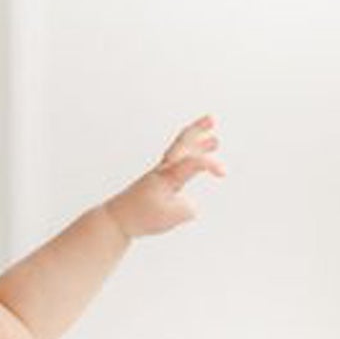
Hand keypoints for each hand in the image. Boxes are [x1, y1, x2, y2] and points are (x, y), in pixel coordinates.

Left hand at [106, 114, 226, 238]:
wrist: (116, 219)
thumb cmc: (141, 217)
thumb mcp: (171, 217)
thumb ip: (187, 209)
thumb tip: (189, 205)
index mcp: (167, 176)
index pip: (193, 162)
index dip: (211, 164)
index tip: (224, 174)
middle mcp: (163, 171)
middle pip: (181, 143)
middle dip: (198, 130)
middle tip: (212, 119)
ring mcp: (159, 175)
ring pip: (180, 152)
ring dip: (198, 144)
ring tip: (215, 141)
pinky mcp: (156, 182)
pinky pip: (176, 163)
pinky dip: (189, 157)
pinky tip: (197, 160)